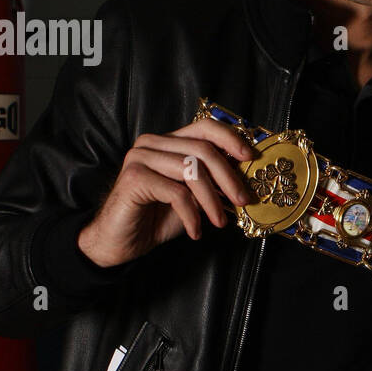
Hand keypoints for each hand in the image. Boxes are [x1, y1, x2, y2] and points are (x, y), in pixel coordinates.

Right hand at [78, 119, 258, 267]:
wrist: (121, 243)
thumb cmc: (157, 218)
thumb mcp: (194, 197)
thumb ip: (213, 182)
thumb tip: (246, 176)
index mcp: (168, 142)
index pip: (205, 126)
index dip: (231, 139)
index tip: (250, 158)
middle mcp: (152, 144)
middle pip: (203, 149)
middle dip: (229, 178)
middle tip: (243, 200)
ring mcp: (140, 157)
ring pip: (192, 170)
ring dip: (212, 201)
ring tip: (219, 222)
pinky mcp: (134, 177)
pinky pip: (177, 192)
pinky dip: (192, 215)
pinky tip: (195, 231)